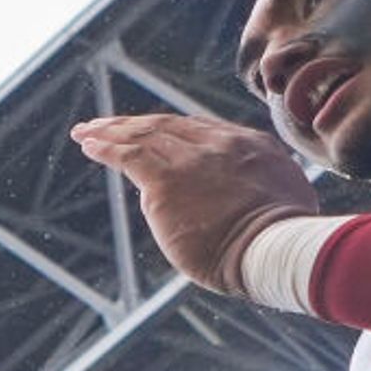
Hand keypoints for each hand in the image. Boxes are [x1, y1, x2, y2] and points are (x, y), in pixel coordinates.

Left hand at [72, 114, 320, 292]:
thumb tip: (244, 202)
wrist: (273, 247)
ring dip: (110, 131)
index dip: (168, 128)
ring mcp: (192, 160)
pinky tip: (88, 145)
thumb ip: (259, 190)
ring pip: (144, 135)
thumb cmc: (282, 241)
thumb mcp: (284, 200)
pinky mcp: (166, 181)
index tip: (147, 129)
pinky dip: (105, 147)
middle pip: (168, 125)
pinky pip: (128, 155)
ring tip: (85, 131)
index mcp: (251, 146)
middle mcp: (220, 144)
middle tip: (103, 124)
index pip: (201, 128)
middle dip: (133, 123)